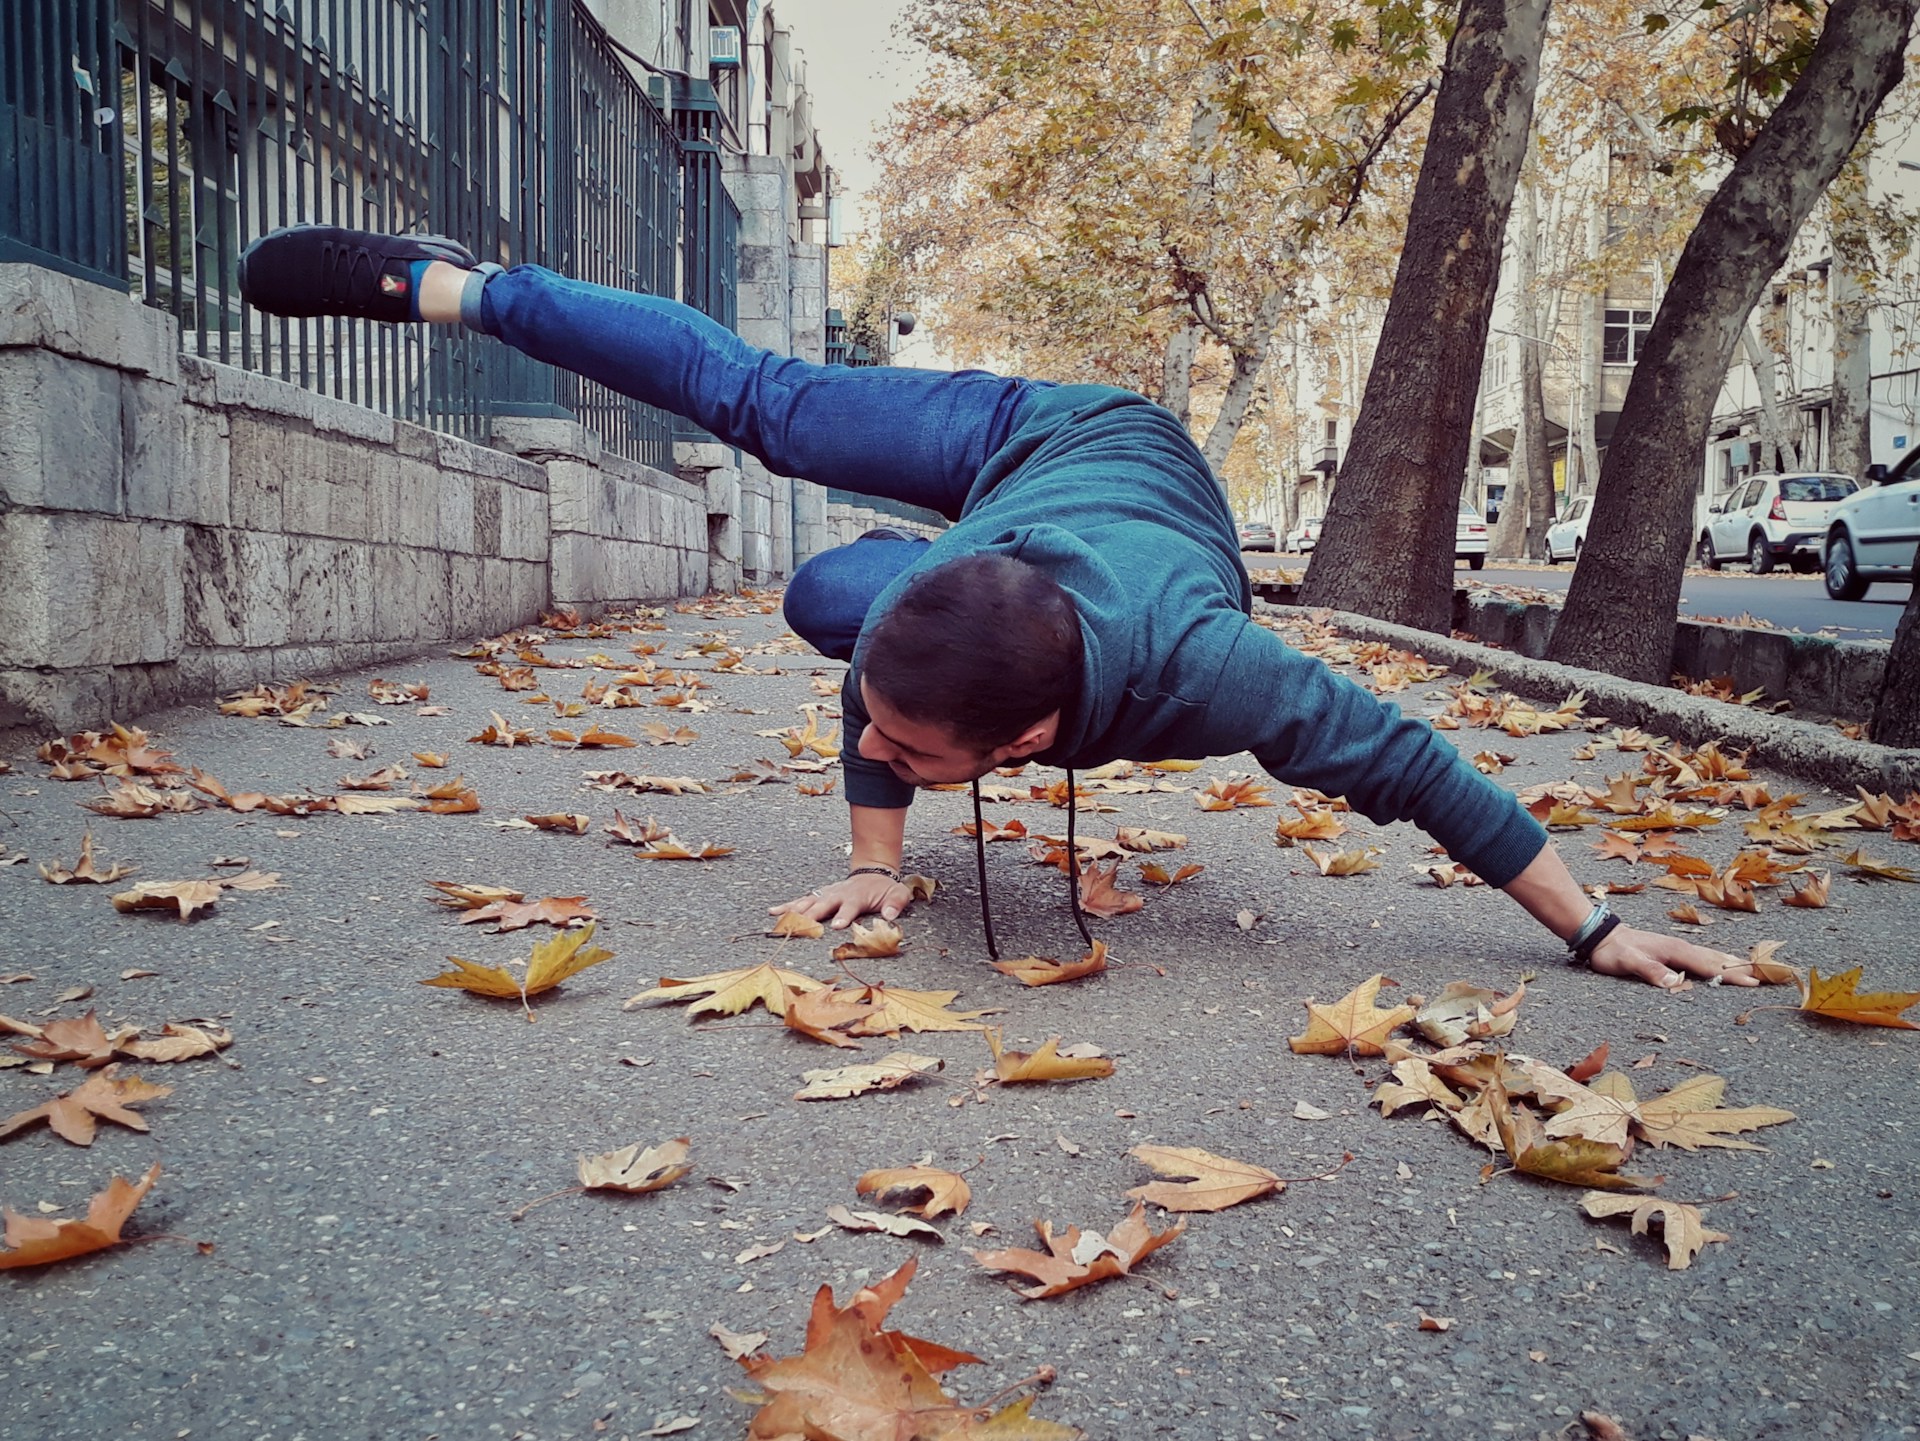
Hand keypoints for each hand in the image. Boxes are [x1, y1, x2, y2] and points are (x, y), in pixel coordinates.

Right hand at [769, 873, 915, 930]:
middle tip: (799, 926)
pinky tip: (773, 911)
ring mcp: (826, 894)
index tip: (837, 925)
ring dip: (794, 912)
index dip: (844, 915)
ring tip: (779, 920)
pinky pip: (801, 901)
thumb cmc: (885, 888)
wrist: (873, 872)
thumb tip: (889, 915)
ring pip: (808, 902)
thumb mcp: (897, 894)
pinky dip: (787, 906)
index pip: (850, 906)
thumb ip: (894, 904)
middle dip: (811, 916)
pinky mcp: (819, 895)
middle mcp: (838, 894)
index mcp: (857, 896)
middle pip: (823, 905)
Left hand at [1586, 925, 1758, 989]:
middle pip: (1719, 959)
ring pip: (1714, 956)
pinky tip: (1726, 964)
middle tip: (1770, 976)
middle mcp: (1682, 947)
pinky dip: (1721, 961)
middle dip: (1744, 968)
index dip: (1733, 975)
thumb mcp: (1627, 962)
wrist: (1601, 935)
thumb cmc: (1613, 951)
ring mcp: (1679, 947)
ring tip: (1756, 970)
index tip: (1755, 982)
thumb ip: (1650, 971)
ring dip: (1735, 963)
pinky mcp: (1674, 950)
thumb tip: (1674, 983)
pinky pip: (1704, 957)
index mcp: (1677, 950)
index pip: (1710, 966)